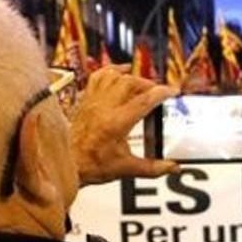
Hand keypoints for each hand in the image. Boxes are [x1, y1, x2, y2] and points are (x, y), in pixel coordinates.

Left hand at [70, 66, 178, 184]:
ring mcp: (93, 101)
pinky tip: (120, 73)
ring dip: (131, 76)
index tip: (173, 91)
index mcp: (116, 123)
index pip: (144, 100)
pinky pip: (98, 77)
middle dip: (148, 84)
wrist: (67, 164)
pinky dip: (111, 71)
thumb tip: (173, 168)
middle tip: (157, 92)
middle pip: (130, 82)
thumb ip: (153, 168)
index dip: (161, 93)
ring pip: (114, 76)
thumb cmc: (92, 165)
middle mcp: (104, 108)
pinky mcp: (86, 100)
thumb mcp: (127, 169)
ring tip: (141, 83)